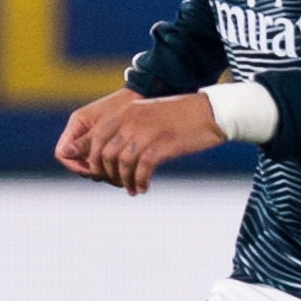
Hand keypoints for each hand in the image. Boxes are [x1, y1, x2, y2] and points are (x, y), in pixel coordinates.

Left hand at [55, 89, 223, 194]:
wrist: (210, 112)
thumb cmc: (179, 116)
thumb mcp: (147, 114)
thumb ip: (126, 127)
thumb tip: (108, 151)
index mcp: (125, 111)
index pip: (95, 136)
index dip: (90, 157)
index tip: (97, 173)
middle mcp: (132, 119)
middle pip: (104, 152)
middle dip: (106, 173)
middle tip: (114, 183)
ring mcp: (147, 131)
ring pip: (122, 163)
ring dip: (124, 181)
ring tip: (132, 189)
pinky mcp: (163, 144)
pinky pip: (142, 169)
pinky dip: (140, 182)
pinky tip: (144, 188)